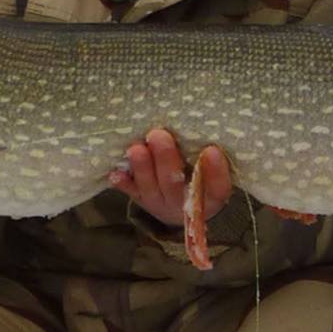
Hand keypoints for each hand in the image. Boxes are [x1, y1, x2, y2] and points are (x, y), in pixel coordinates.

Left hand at [108, 127, 231, 226]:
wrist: (181, 206)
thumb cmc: (201, 176)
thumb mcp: (213, 172)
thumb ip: (210, 155)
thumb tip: (206, 125)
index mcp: (210, 198)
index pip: (217, 189)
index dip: (216, 173)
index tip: (212, 150)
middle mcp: (184, 202)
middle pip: (174, 184)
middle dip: (166, 159)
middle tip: (159, 135)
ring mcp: (159, 201)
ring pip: (149, 187)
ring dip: (142, 167)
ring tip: (137, 148)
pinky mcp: (141, 198)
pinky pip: (131, 192)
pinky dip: (123, 183)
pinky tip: (115, 173)